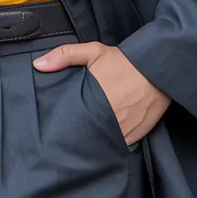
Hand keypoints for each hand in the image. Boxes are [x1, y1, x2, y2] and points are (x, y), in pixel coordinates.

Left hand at [33, 42, 170, 144]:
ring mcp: (121, 133)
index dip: (62, 124)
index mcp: (94, 101)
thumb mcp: (94, 52)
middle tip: (69, 129)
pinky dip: (110, 143)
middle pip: (84, 135)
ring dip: (92, 140)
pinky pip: (116, 146)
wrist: (158, 71)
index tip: (56, 124)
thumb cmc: (124, 63)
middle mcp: (107, 121)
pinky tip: (103, 136)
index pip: (70, 121)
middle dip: (75, 134)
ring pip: (100, 143)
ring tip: (84, 135)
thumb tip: (38, 65)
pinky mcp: (133, 139)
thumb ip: (65, 56)